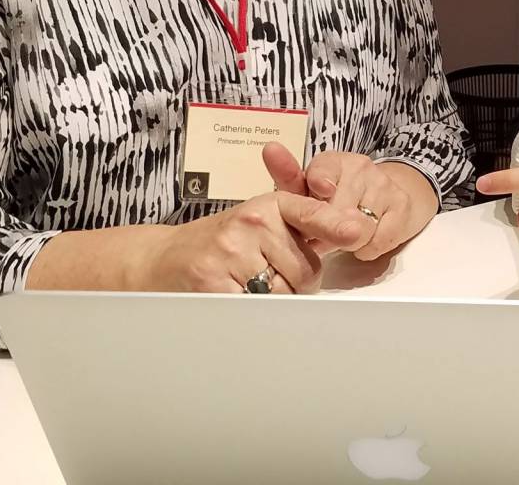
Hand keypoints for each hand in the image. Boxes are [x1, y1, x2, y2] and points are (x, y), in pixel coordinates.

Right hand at [135, 190, 368, 292]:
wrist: (162, 259)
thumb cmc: (221, 243)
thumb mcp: (258, 223)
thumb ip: (302, 226)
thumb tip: (353, 231)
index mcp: (266, 205)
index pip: (309, 213)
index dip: (335, 224)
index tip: (357, 230)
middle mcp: (250, 222)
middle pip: (306, 270)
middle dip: (297, 283)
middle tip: (267, 275)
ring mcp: (230, 253)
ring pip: (284, 294)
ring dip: (276, 300)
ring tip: (249, 285)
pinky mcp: (214, 284)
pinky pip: (256, 310)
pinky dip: (253, 314)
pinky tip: (236, 299)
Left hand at [263, 145, 435, 260]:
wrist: (385, 200)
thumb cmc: (336, 199)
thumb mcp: (308, 192)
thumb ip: (287, 178)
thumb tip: (269, 149)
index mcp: (332, 161)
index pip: (322, 171)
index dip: (319, 184)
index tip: (321, 191)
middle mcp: (360, 167)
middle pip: (337, 211)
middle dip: (325, 231)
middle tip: (320, 236)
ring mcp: (383, 185)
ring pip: (358, 229)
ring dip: (347, 243)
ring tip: (343, 237)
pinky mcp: (402, 205)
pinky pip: (378, 240)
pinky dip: (367, 249)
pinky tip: (364, 241)